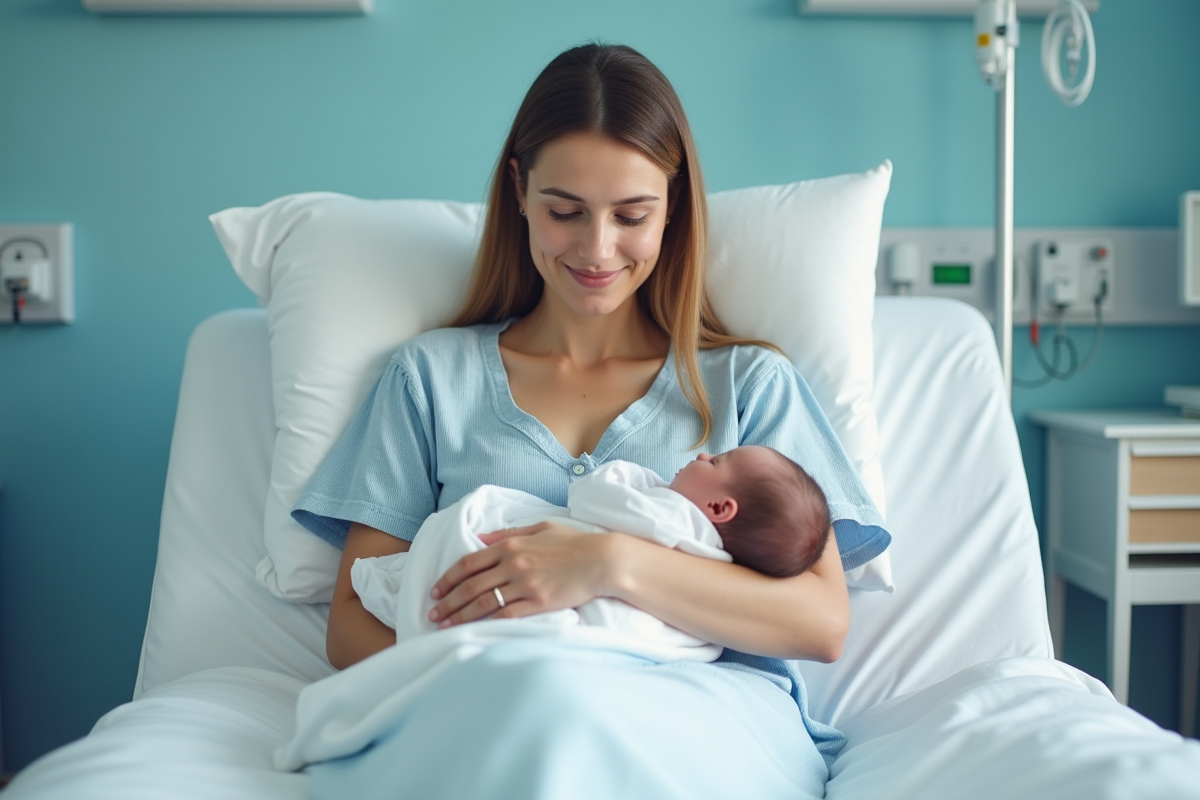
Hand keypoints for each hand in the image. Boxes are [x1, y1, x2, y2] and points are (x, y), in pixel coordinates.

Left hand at [428, 522, 613, 626]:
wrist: (602, 560)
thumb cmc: (574, 543)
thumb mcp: (540, 528)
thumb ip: (508, 532)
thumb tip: (481, 538)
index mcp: (510, 545)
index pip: (469, 563)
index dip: (448, 578)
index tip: (435, 590)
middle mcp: (513, 565)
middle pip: (470, 586)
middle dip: (447, 602)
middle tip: (433, 613)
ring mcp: (524, 585)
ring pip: (483, 603)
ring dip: (460, 616)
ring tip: (445, 626)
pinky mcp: (538, 603)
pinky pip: (505, 616)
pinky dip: (486, 624)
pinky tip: (474, 631)